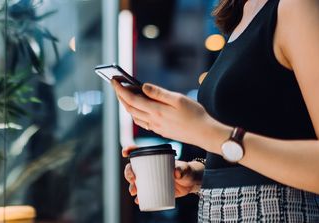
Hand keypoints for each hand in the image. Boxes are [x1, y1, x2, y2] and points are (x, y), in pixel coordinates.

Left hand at [111, 80, 227, 150]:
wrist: (204, 133)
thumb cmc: (195, 114)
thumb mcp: (178, 99)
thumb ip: (158, 93)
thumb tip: (142, 87)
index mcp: (156, 111)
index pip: (131, 99)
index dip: (120, 89)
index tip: (114, 80)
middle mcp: (153, 121)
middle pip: (129, 108)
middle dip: (121, 96)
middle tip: (116, 84)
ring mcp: (156, 127)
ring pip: (134, 116)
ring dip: (127, 105)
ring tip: (125, 94)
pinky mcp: (161, 131)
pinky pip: (142, 122)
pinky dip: (136, 113)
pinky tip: (139, 108)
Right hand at [122, 146, 203, 203]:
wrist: (190, 183)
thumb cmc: (186, 170)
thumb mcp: (184, 168)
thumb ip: (182, 169)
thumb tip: (176, 174)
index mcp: (154, 158)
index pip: (138, 152)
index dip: (129, 150)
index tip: (125, 152)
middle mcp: (148, 168)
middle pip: (133, 168)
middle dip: (128, 173)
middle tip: (132, 178)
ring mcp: (150, 179)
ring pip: (135, 182)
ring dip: (131, 186)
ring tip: (134, 191)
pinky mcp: (153, 189)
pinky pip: (143, 194)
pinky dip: (139, 197)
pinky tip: (138, 200)